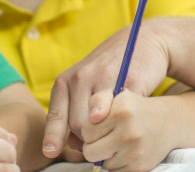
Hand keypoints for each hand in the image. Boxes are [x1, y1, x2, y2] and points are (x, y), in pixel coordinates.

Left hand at [42, 20, 169, 157]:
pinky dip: (123, 121)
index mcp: (67, 79)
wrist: (144, 42)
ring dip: (105, 131)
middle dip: (88, 137)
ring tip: (113, 127)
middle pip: (77, 125)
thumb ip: (76, 112)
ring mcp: (105, 78)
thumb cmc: (112, 68)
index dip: (53, 136)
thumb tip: (73, 145)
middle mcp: (82, 77)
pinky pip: (121, 113)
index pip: (57, 115)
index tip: (50, 152)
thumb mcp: (87, 85)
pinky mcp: (129, 80)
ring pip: (97, 122)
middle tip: (101, 135)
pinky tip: (128, 117)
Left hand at [78, 90, 175, 171]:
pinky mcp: (140, 167)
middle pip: (90, 152)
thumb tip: (90, 120)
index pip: (85, 131)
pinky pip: (114, 171)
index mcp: (122, 110)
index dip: (89, 129)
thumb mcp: (115, 96)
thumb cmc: (133, 108)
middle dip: (93, 145)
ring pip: (101, 164)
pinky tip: (126, 150)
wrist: (167, 122)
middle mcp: (130, 131)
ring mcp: (135, 151)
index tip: (100, 124)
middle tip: (104, 136)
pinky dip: (117, 163)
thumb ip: (96, 101)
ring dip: (106, 155)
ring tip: (118, 142)